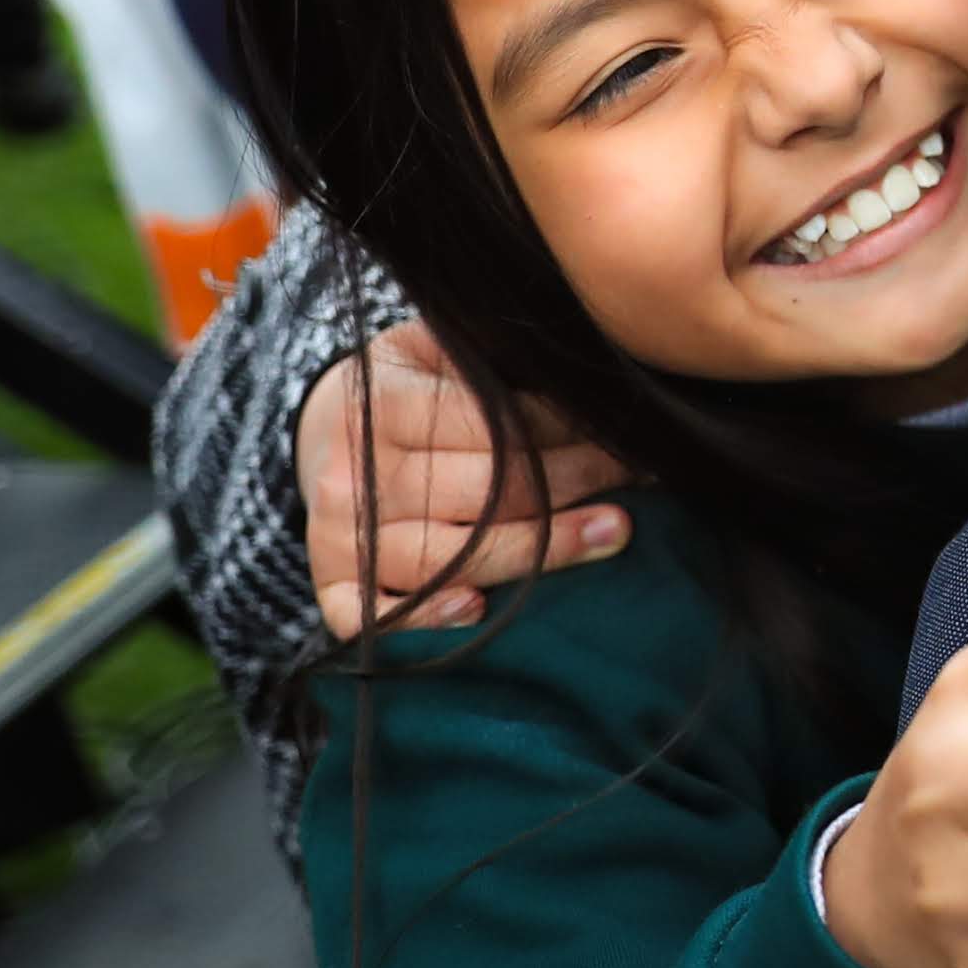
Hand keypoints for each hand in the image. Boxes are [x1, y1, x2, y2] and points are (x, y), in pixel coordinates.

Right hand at [298, 321, 632, 638]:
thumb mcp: (437, 350)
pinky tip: (479, 610)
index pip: (487, 424)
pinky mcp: (330, 583)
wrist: (327, 429)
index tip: (627, 431)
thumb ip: (491, 359)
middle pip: (481, 492)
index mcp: (378, 403)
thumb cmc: (409, 388)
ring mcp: (336, 535)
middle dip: (575, 482)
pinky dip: (422, 618)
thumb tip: (583, 374)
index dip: (565, 428)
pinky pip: (368, 614)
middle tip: (641, 475)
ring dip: (537, 550)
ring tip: (613, 532)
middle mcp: (352, 473)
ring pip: (444, 557)